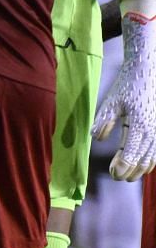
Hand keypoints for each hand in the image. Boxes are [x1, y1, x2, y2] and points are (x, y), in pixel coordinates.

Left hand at [93, 0, 155, 179]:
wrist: (148, 70)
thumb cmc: (127, 85)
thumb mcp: (111, 102)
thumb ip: (103, 122)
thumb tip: (97, 139)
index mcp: (140, 126)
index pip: (131, 154)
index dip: (121, 166)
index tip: (112, 173)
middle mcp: (153, 131)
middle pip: (143, 159)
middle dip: (130, 171)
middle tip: (117, 177)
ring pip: (153, 156)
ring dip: (141, 168)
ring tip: (129, 175)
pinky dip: (152, 160)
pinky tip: (145, 165)